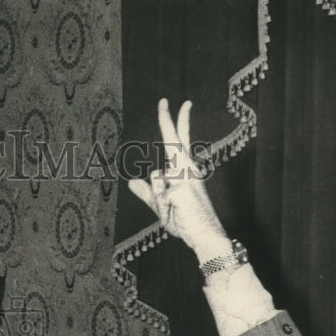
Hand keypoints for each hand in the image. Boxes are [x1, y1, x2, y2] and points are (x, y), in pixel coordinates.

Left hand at [126, 99, 229, 261]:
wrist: (203, 236)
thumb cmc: (186, 221)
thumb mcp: (161, 206)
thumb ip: (148, 194)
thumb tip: (131, 182)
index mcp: (184, 169)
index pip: (179, 139)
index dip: (175, 121)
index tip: (170, 104)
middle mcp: (187, 168)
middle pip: (174, 138)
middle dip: (167, 119)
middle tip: (162, 99)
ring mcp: (185, 177)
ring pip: (155, 177)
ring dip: (158, 198)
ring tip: (172, 210)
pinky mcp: (182, 187)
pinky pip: (158, 195)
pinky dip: (162, 207)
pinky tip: (176, 212)